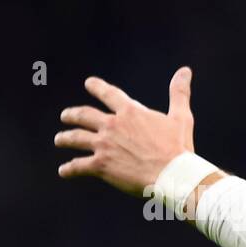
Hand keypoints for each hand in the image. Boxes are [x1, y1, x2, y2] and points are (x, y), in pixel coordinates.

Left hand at [56, 67, 195, 195]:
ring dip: (65, 138)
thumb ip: (179, 93)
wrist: (172, 175)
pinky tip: (64, 171)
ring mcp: (104, 145)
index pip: (108, 94)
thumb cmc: (178, 147)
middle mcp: (112, 125)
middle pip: (83, 115)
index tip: (89, 83)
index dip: (97, 86)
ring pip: (76, 138)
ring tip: (60, 139)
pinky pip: (79, 166)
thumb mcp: (181, 117)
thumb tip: (185, 71)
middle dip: (72, 115)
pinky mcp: (101, 165)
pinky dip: (70, 169)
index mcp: (130, 112)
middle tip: (65, 116)